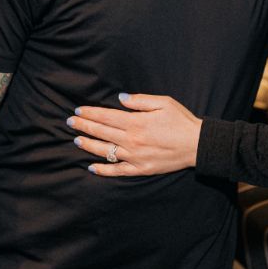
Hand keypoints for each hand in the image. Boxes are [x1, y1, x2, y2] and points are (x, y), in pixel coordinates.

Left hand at [67, 93, 201, 176]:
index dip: (90, 113)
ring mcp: (135, 156)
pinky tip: (92, 167)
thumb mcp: (164, 102)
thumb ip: (140, 100)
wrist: (197, 145)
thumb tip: (120, 98)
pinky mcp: (140, 169)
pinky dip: (103, 170)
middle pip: (102, 132)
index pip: (106, 116)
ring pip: (105, 151)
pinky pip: (117, 171)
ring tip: (77, 139)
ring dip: (89, 144)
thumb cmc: (181, 121)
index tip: (78, 110)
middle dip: (84, 126)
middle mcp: (132, 140)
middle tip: (70, 122)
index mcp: (136, 122)